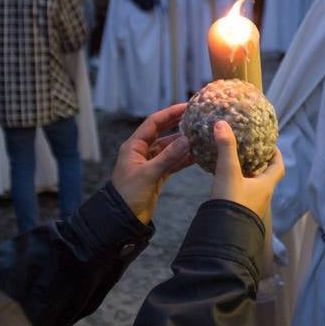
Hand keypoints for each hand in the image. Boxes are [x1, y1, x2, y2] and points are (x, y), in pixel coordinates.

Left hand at [110, 103, 193, 223]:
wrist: (123, 219)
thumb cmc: (129, 194)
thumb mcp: (149, 173)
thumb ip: (168, 156)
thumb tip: (187, 139)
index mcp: (134, 146)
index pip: (153, 123)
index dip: (169, 113)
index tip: (186, 107)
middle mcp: (142, 151)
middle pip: (162, 133)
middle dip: (178, 125)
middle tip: (196, 117)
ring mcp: (150, 163)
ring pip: (169, 148)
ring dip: (183, 143)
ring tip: (200, 135)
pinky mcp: (157, 175)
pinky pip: (172, 162)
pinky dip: (183, 159)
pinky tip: (197, 155)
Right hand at [208, 121, 284, 221]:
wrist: (222, 235)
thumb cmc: (232, 202)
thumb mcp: (228, 172)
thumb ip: (225, 147)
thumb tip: (221, 123)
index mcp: (266, 185)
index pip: (278, 167)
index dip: (276, 154)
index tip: (269, 144)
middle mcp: (262, 196)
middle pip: (265, 176)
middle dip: (258, 163)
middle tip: (248, 149)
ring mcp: (251, 207)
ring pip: (252, 186)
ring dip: (246, 175)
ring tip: (233, 162)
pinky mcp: (239, 213)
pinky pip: (241, 195)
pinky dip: (235, 185)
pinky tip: (223, 181)